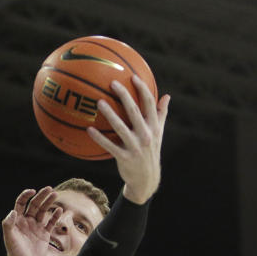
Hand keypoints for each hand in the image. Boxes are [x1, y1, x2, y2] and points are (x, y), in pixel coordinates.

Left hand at [1, 187, 61, 255]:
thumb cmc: (14, 254)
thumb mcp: (9, 238)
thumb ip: (8, 225)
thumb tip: (12, 211)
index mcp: (17, 221)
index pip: (21, 203)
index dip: (26, 196)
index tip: (32, 191)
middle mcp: (26, 222)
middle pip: (34, 205)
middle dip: (41, 196)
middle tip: (49, 189)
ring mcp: (36, 228)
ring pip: (43, 212)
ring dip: (49, 203)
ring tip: (55, 194)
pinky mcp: (44, 235)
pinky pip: (50, 223)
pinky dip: (55, 216)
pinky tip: (59, 210)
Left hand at [87, 75, 169, 203]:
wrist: (147, 179)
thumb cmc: (150, 152)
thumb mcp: (158, 133)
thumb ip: (161, 114)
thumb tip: (167, 96)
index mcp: (154, 126)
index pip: (150, 103)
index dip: (142, 89)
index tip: (133, 76)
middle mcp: (146, 135)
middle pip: (135, 111)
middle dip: (124, 96)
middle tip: (112, 83)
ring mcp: (135, 147)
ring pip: (121, 127)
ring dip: (110, 114)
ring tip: (99, 102)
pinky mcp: (124, 158)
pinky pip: (109, 146)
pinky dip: (99, 138)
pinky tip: (89, 129)